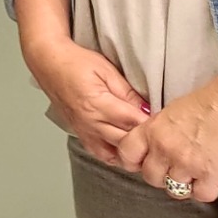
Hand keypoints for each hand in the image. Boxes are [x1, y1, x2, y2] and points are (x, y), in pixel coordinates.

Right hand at [12, 0, 148, 167]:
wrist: (48, 63)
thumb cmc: (76, 62)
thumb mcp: (106, 70)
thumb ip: (128, 92)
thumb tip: (149, 109)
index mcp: (97, 104)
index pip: (133, 122)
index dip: (153, 126)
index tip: (169, 126)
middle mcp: (90, 122)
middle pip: (126, 142)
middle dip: (146, 142)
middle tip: (164, 139)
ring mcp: (84, 131)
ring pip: (115, 155)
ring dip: (132, 154)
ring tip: (148, 148)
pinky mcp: (81, 134)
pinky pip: (102, 154)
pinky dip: (117, 156)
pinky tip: (128, 151)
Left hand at [117, 35, 217, 201]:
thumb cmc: (208, 102)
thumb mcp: (172, 112)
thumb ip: (159, 132)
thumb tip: (154, 147)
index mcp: (152, 130)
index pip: (127, 153)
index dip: (133, 161)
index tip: (144, 162)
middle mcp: (164, 149)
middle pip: (150, 177)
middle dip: (161, 176)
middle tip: (175, 169)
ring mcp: (186, 165)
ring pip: (174, 190)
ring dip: (185, 185)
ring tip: (196, 174)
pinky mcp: (210, 176)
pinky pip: (200, 196)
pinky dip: (206, 191)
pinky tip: (211, 179)